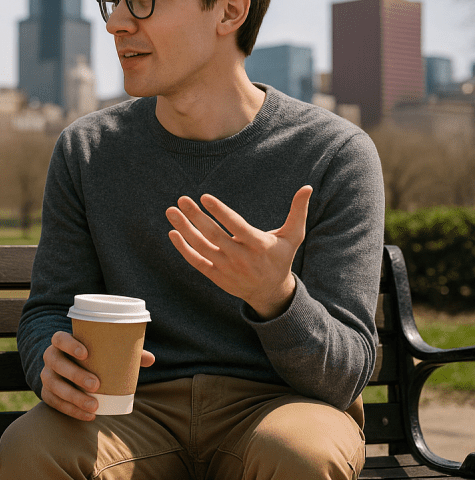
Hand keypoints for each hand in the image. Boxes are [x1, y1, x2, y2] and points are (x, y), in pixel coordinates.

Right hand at [40, 331, 154, 420]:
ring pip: (53, 385)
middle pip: (56, 363)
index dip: (69, 345)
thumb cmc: (92, 358)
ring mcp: (47, 375)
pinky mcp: (47, 393)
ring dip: (73, 397)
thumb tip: (151, 359)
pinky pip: (53, 402)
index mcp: (62, 343)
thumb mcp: (104, 353)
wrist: (70, 371)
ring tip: (93, 406)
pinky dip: (71, 410)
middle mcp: (51, 357)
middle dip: (75, 374)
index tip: (86, 353)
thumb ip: (126, 354)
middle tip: (96, 385)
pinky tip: (88, 415)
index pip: (59, 339)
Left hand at [165, 185, 312, 318]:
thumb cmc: (280, 258)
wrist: (270, 292)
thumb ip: (297, 212)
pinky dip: (183, 248)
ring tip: (172, 211)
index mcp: (259, 245)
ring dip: (184, 229)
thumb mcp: (293, 237)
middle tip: (182, 200)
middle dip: (195, 217)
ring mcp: (227, 268)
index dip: (221, 212)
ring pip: (201, 247)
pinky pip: (196, 261)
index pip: (237, 226)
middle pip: (214, 235)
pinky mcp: (216, 276)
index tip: (205, 197)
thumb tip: (307, 187)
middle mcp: (241, 258)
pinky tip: (173, 232)